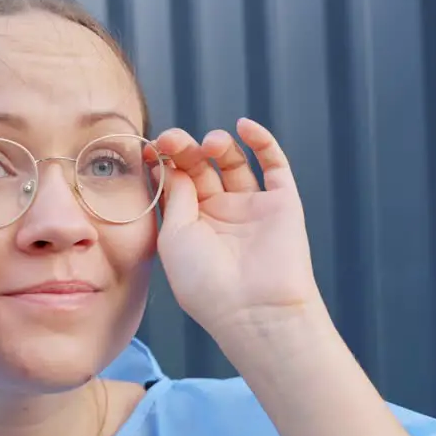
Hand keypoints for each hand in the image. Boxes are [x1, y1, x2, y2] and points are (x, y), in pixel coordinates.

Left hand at [155, 118, 322, 339]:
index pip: (175, 183)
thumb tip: (173, 164)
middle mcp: (219, 215)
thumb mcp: (174, 237)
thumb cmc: (205, 282)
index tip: (153, 148)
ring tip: (211, 143)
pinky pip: (274, 165)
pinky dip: (262, 141)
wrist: (254, 309)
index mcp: (189, 227)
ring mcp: (251, 209)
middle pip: (200, 168)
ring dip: (219, 145)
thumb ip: (175, 196)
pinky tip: (245, 126)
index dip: (164, 162)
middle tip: (174, 139)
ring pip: (234, 163)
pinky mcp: (282, 204)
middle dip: (186, 149)